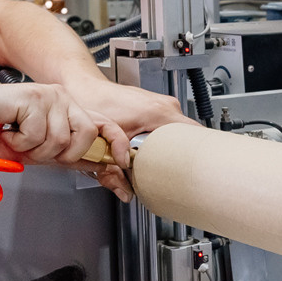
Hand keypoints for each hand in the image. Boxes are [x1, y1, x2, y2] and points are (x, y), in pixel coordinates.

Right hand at [0, 85, 132, 197]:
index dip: (117, 143)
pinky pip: (38, 134)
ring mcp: (49, 95)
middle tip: (37, 152)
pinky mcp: (33, 97)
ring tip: (18, 141)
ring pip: (61, 139)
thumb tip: (101, 168)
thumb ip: (69, 156)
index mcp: (68, 108)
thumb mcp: (40, 150)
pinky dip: (20, 142)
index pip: (104, 123)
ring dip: (35, 150)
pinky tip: (9, 132)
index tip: (122, 162)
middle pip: (86, 135)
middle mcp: (63, 98)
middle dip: (63, 154)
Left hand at [64, 76, 192, 200]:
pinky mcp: (156, 105)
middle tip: (159, 168)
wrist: (85, 88)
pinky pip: (167, 125)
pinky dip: (159, 137)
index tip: (186, 169)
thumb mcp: (106, 146)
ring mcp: (162, 103)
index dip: (192, 156)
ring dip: (166, 147)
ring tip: (149, 154)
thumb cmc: (94, 106)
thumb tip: (125, 193)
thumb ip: (115, 174)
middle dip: (174, 156)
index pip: (195, 136)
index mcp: (160, 113)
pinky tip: (145, 143)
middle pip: (186, 138)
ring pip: (176, 132)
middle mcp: (166, 106)